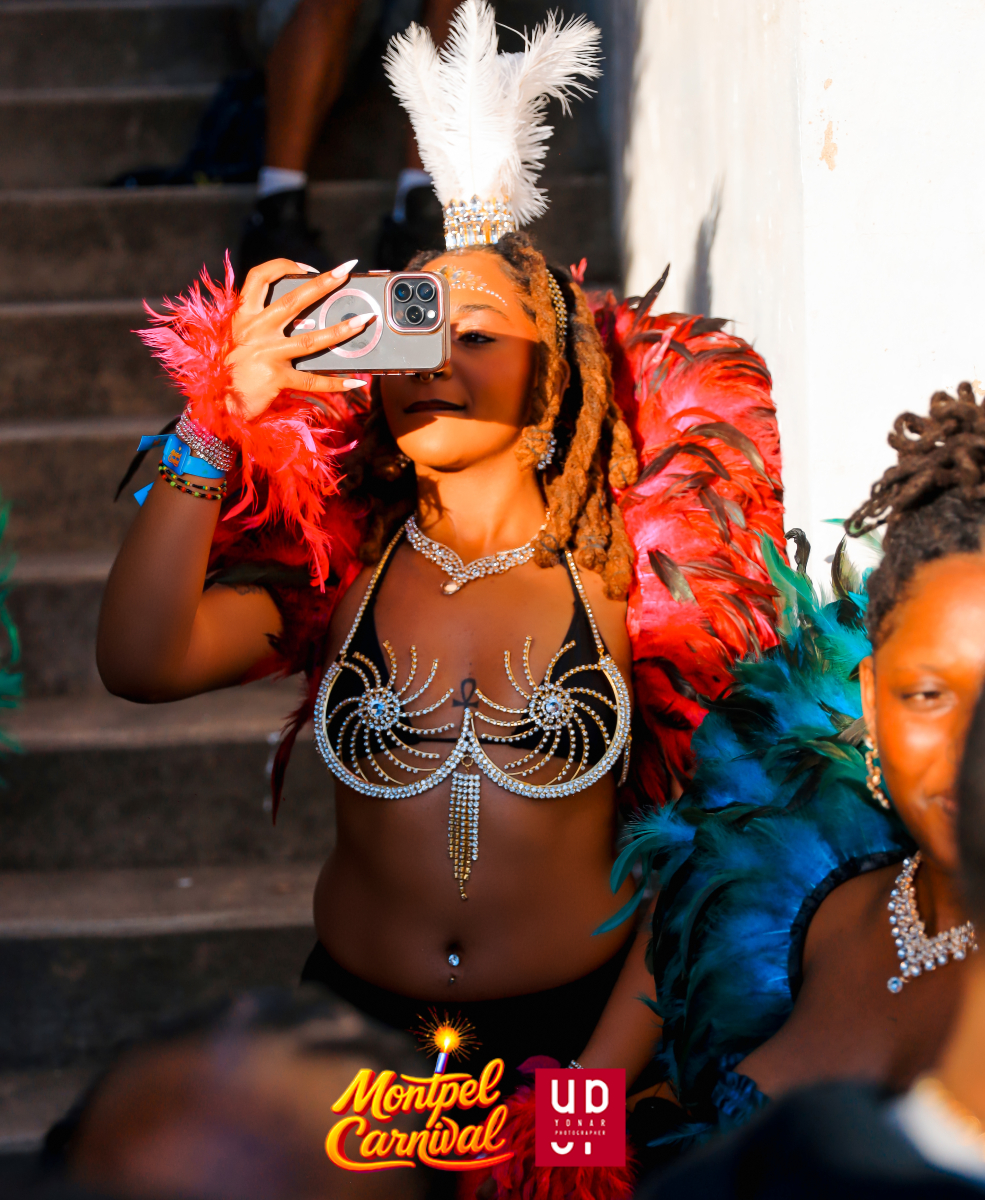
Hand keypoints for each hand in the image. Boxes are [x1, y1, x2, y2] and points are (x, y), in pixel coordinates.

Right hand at [225, 258, 374, 420]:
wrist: (220, 402)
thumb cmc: (235, 367)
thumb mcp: (242, 336)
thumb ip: (265, 322)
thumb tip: (310, 316)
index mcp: (243, 315)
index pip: (259, 277)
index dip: (283, 265)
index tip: (307, 267)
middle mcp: (254, 330)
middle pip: (293, 300)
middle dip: (323, 283)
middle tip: (346, 271)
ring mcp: (266, 353)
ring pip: (311, 339)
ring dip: (341, 330)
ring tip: (363, 322)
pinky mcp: (276, 378)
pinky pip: (313, 380)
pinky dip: (337, 381)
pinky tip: (358, 379)